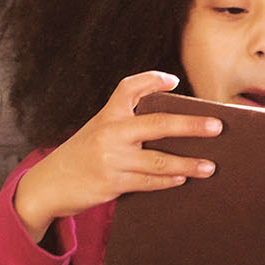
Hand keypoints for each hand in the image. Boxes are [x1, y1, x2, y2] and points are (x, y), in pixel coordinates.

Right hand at [11, 71, 222, 241]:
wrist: (48, 185)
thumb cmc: (82, 155)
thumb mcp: (98, 129)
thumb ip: (127, 121)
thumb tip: (172, 118)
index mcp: (108, 115)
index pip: (129, 87)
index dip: (152, 80)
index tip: (174, 81)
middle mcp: (110, 133)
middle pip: (157, 124)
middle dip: (191, 125)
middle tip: (217, 126)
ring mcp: (112, 159)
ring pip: (159, 161)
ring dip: (188, 164)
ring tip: (210, 166)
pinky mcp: (112, 183)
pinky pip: (148, 182)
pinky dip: (168, 181)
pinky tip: (183, 179)